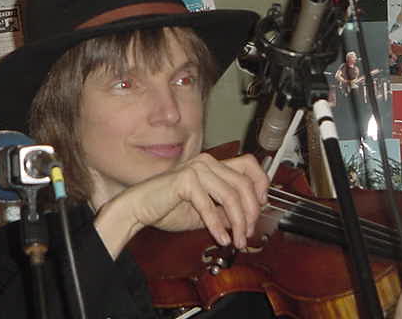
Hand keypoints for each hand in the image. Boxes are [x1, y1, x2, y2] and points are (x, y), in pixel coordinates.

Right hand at [95, 153, 269, 257]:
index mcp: (213, 165)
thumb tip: (246, 220)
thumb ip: (225, 211)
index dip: (261, 183)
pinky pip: (209, 205)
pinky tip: (220, 237)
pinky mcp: (185, 180)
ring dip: (238, 222)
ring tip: (236, 239)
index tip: (262, 205)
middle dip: (251, 212)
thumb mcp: (205, 211)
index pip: (248, 165)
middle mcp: (207, 162)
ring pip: (231, 195)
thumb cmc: (167, 207)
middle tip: (248, 232)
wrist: (138, 209)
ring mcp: (196, 169)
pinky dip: (217, 225)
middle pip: (244, 183)